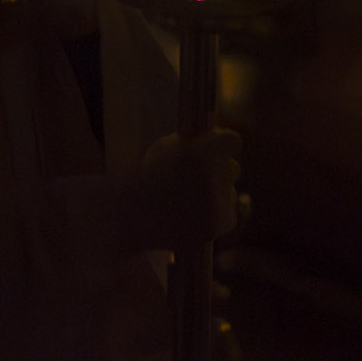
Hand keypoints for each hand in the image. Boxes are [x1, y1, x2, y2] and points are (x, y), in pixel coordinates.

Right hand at [118, 129, 241, 253]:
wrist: (128, 217)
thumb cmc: (145, 179)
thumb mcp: (164, 148)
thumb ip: (194, 141)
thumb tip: (219, 135)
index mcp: (198, 151)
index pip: (232, 141)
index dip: (223, 144)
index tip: (215, 149)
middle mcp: (211, 176)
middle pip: (233, 168)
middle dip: (219, 171)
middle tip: (198, 179)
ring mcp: (216, 203)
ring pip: (230, 193)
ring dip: (216, 195)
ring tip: (187, 202)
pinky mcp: (217, 226)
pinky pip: (229, 215)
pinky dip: (216, 216)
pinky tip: (194, 217)